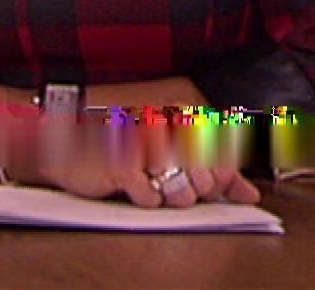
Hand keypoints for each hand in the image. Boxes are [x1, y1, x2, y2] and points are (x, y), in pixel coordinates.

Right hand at [29, 116, 262, 208]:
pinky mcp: (121, 168)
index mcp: (178, 114)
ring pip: (183, 191)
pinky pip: (152, 197)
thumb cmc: (120, 146)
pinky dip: (146, 198)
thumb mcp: (171, 153)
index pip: (222, 153)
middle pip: (206, 176)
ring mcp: (142, 147)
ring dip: (172, 196)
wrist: (64, 142)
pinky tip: (134, 186)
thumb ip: (215, 171)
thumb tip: (250, 193)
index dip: (220, 176)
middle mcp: (163, 126)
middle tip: (174, 181)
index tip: (205, 180)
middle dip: (196, 189)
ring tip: (153, 182)